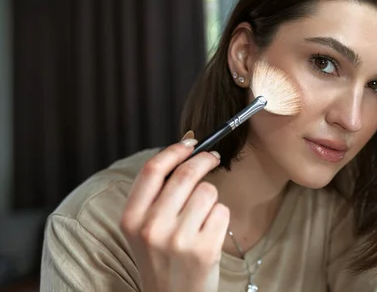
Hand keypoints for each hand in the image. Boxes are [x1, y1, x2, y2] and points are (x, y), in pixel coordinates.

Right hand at [119, 136, 228, 291]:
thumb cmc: (162, 258)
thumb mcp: (144, 228)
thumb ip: (158, 192)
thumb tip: (187, 146)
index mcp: (131, 218)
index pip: (153, 169)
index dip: (175, 150)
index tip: (191, 142)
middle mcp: (152, 228)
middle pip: (186, 174)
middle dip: (205, 160)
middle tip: (213, 158)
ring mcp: (179, 240)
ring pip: (208, 191)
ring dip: (210, 198)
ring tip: (201, 217)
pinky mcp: (205, 249)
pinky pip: (221, 211)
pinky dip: (219, 218)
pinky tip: (208, 234)